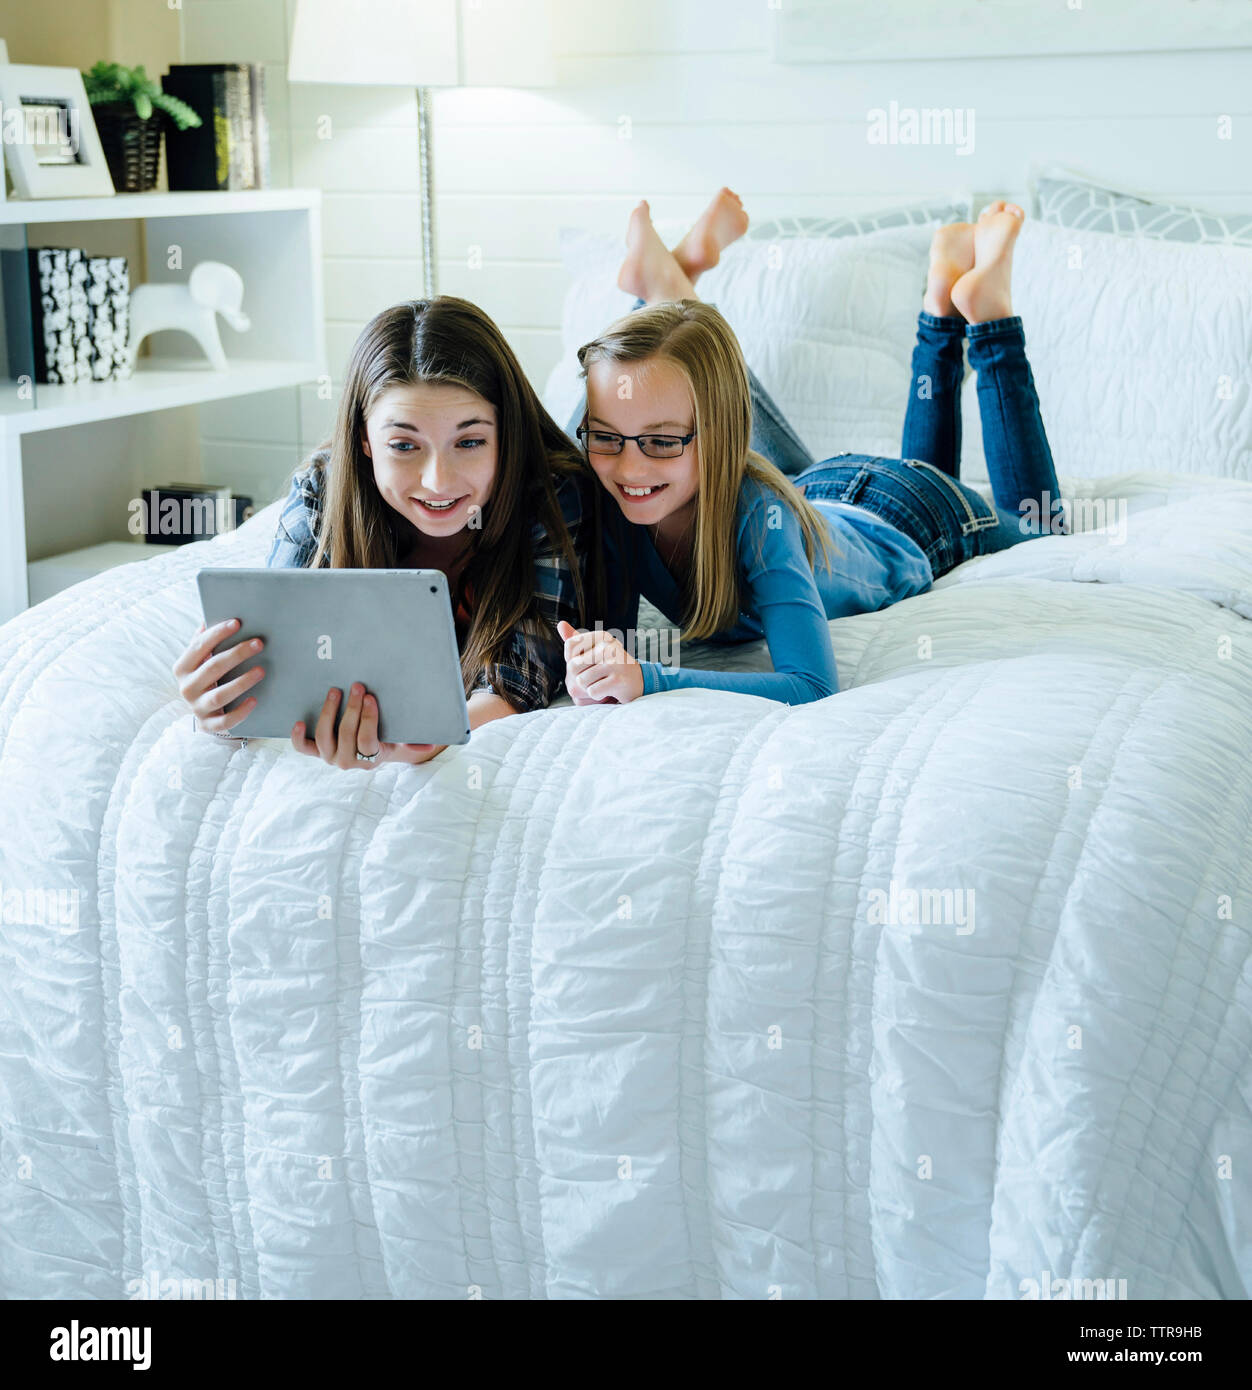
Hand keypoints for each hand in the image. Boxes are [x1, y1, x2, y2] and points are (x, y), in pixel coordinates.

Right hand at [174, 618, 264, 734]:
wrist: (203, 712)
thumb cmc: (206, 678)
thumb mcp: (201, 660)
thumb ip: (204, 641)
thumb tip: (211, 614)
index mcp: (182, 668)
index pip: (198, 647)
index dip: (217, 634)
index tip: (237, 623)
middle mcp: (186, 688)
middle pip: (212, 668)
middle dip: (236, 654)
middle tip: (258, 643)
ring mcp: (197, 708)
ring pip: (220, 695)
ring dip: (242, 682)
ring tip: (262, 670)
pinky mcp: (209, 725)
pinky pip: (225, 721)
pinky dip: (240, 711)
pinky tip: (255, 700)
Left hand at [290, 683, 446, 768]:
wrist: (372, 753)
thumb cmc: (389, 741)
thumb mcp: (402, 742)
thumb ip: (414, 743)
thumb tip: (430, 744)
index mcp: (370, 759)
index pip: (366, 740)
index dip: (368, 719)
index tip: (371, 697)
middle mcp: (347, 761)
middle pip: (345, 734)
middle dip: (352, 708)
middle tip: (357, 686)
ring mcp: (329, 756)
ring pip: (324, 736)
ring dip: (328, 712)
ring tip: (335, 691)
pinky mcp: (316, 751)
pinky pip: (303, 747)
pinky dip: (298, 736)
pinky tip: (298, 721)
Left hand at [557, 619, 643, 704]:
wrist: (638, 682)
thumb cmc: (612, 666)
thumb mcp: (595, 649)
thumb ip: (577, 639)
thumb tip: (560, 624)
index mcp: (602, 636)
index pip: (570, 645)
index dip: (572, 658)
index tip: (586, 662)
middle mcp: (609, 646)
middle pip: (572, 666)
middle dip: (580, 677)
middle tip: (597, 676)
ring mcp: (614, 663)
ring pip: (581, 681)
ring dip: (589, 687)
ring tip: (603, 682)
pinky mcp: (618, 680)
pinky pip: (592, 692)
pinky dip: (598, 696)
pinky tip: (609, 691)